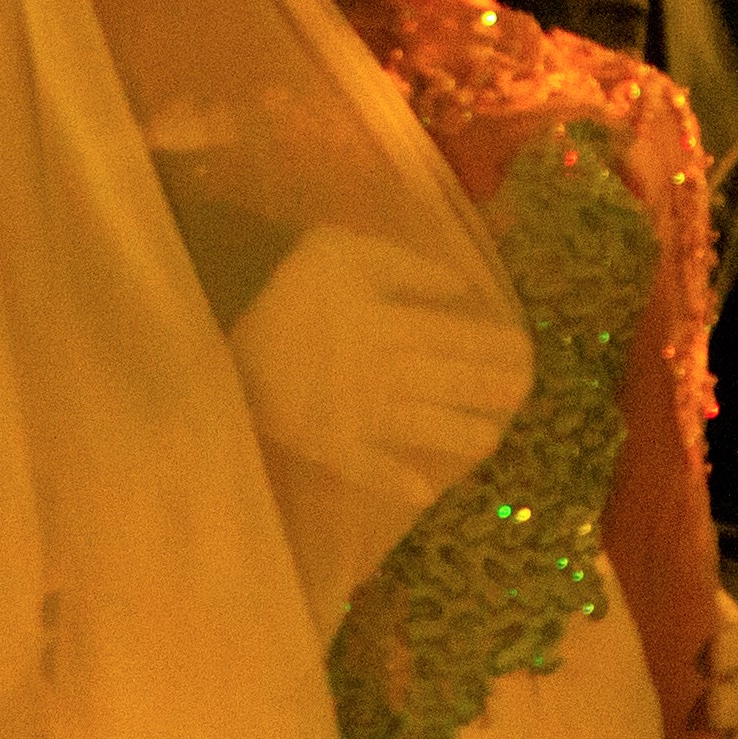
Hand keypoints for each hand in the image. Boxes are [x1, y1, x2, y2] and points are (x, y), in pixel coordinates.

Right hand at [222, 219, 531, 495]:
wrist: (210, 320)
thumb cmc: (283, 281)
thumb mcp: (343, 249)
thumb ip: (407, 266)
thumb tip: (461, 288)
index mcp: (394, 324)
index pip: (470, 340)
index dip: (506, 348)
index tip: (527, 351)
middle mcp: (390, 373)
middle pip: (463, 386)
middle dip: (501, 390)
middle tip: (521, 391)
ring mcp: (361, 414)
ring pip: (434, 431)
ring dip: (470, 435)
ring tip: (488, 435)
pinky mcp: (328, 443)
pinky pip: (369, 469)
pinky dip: (397, 481)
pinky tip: (423, 490)